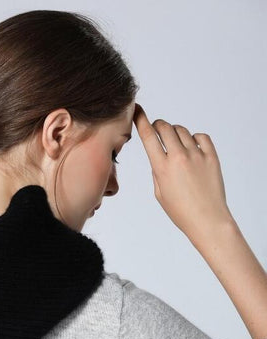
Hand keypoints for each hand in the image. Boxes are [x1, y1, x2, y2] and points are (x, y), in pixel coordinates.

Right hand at [133, 103, 233, 238]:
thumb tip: (160, 155)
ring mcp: (196, 155)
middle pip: (165, 127)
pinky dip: (194, 138)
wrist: (207, 219)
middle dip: (158, 125)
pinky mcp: (211, 157)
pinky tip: (192, 147)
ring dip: (175, 133)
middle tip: (157, 129)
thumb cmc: (181, 211)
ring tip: (175, 144)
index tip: (137, 110)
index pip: (147, 136)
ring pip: (182, 131)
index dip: (141, 120)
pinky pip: (201, 137)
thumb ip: (157, 170)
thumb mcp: (159, 192)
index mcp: (161, 168)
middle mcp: (178, 157)